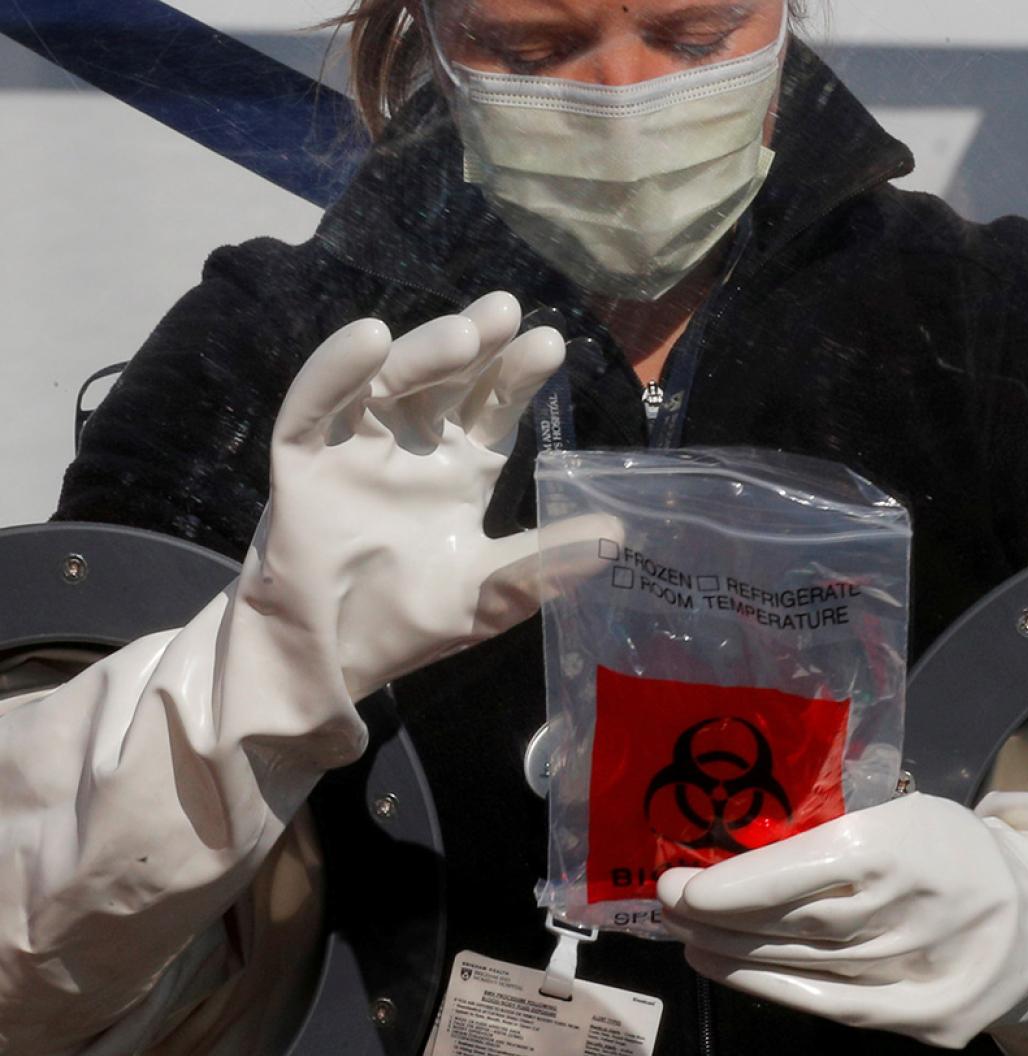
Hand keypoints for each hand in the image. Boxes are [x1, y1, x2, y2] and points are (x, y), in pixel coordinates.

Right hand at [242, 291, 584, 699]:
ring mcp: (355, 449)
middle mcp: (412, 448)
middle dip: (477, 346)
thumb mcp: (488, 596)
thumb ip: (543, 565)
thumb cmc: (405, 624)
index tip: (550, 346)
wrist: (329, 662)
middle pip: (447, 381)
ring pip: (389, 383)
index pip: (493, 410)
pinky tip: (370, 340)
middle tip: (508, 312)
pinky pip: (315, 407)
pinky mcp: (302, 461)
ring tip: (464, 335)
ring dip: (424, 354)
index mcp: (459, 470)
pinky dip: (337, 372)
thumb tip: (617, 536)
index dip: (518, 378)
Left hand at [657, 792, 1027, 1049]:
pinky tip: (728, 972)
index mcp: (907, 845)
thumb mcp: (904, 813)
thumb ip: (833, 830)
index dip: (734, 885)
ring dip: (736, 955)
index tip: (680, 883)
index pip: (804, 873)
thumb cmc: (952, 852)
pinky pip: (834, 1006)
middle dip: (721, 917)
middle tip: (669, 905)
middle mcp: (914, 912)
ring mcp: (925, 973)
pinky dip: (773, 990)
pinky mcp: (929, 1020)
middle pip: (796, 924)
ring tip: (688, 939)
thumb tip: (735, 846)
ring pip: (806, 966)